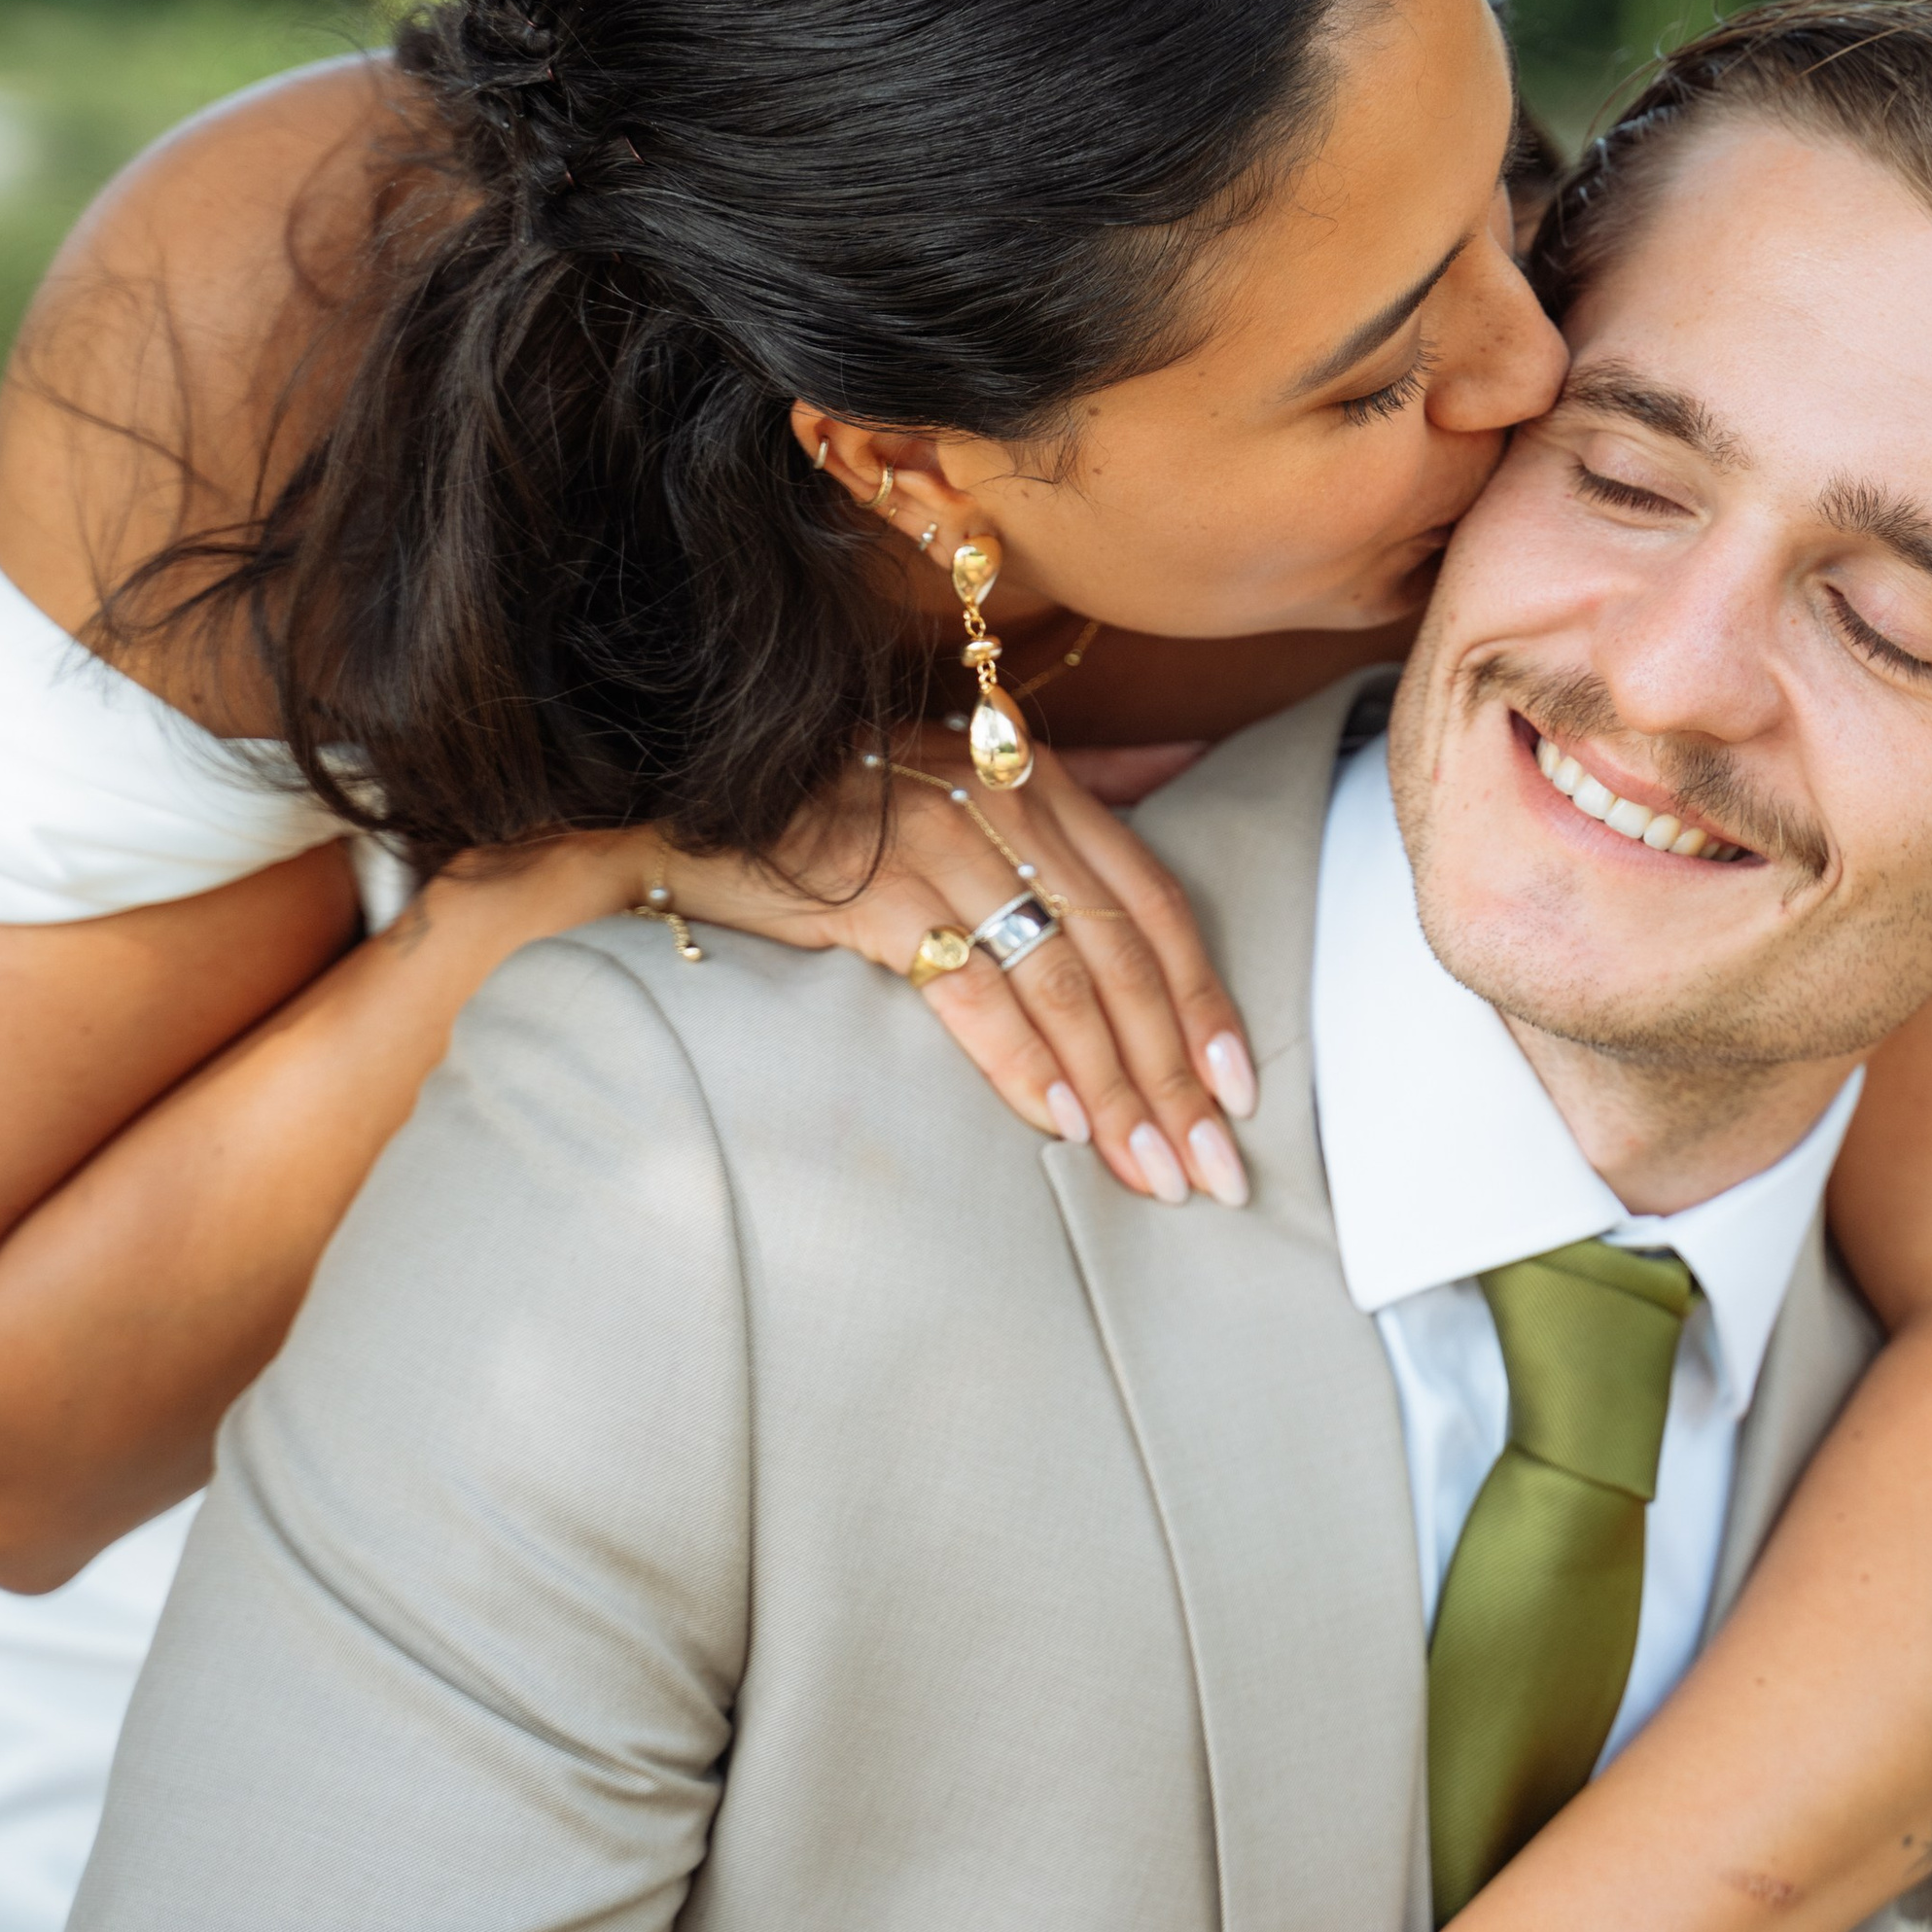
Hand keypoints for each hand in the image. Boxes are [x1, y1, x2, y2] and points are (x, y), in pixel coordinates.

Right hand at [640, 736, 1254, 1205]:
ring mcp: (941, 844)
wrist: (689, 808)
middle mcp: (1004, 801)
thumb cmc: (839, 809)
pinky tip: (1056, 1125)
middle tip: (1211, 1166)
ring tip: (1147, 1169)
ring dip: (1113, 1090)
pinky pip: (972, 992)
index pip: (1152, 903)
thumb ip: (1078, 784)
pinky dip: (1022, 1063)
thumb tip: (1176, 762)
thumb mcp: (965, 772)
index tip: (1242, 1092)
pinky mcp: (876, 893)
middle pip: (1122, 956)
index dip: (1206, 1002)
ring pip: (1061, 984)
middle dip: (1176, 1073)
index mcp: (1041, 778)